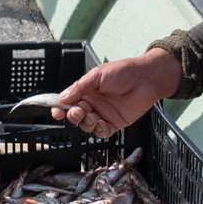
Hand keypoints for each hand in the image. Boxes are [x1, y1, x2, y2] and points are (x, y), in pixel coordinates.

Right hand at [53, 48, 182, 136]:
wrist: (146, 78)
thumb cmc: (124, 72)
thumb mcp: (97, 75)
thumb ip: (79, 87)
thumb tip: (62, 97)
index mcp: (86, 91)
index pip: (68, 101)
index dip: (60, 107)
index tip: (56, 110)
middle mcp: (93, 103)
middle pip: (75, 115)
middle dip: (72, 115)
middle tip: (76, 112)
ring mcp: (103, 114)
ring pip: (86, 125)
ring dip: (85, 123)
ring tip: (91, 116)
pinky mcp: (114, 123)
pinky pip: (101, 132)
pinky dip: (98, 130)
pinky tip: (99, 123)